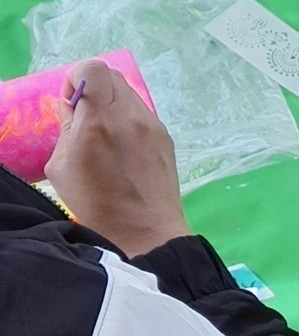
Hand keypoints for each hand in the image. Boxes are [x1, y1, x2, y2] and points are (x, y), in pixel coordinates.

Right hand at [44, 59, 189, 257]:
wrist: (147, 234)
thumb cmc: (98, 204)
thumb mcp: (62, 165)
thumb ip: (66, 127)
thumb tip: (71, 108)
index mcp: (101, 119)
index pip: (93, 68)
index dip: (77, 79)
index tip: (73, 104)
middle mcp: (131, 116)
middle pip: (112, 75)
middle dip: (94, 89)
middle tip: (88, 119)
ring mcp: (153, 127)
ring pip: (129, 94)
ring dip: (113, 105)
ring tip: (108, 137)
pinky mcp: (166, 140)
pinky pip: (144, 115)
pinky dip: (130, 121)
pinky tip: (126, 150)